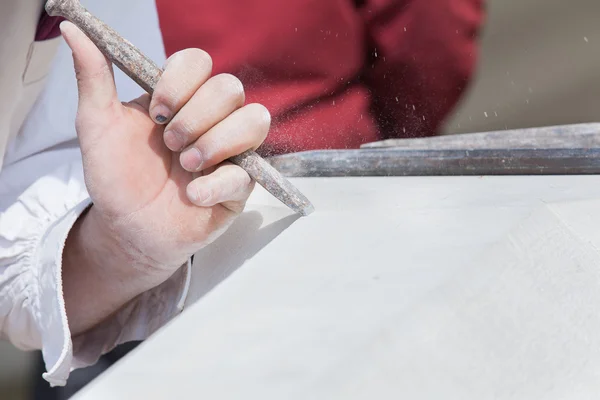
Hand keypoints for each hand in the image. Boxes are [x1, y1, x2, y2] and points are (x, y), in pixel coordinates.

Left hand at [60, 22, 269, 333]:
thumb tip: (72, 31)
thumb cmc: (116, 177)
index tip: (156, 112)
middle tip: (169, 145)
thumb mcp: (98, 125)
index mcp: (181, 97)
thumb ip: (94, 79)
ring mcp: (231, 151)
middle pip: (230, 88)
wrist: (127, 228)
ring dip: (215, 143)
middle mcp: (211, 119)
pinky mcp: (240, 185)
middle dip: (194, 118)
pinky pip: (247, 173)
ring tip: (186, 166)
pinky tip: (191, 195)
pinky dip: (215, 184)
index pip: (199, 62)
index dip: (180, 82)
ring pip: (255, 121)